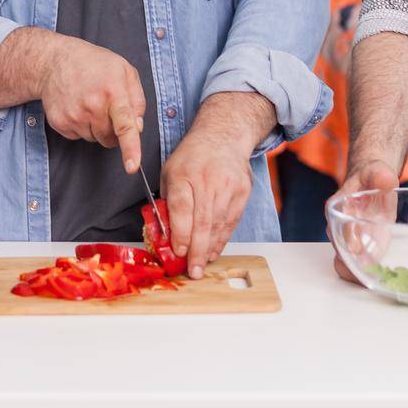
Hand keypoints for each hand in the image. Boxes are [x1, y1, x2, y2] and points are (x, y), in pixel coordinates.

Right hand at [38, 35, 145, 173]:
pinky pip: (78, 137)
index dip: (130, 148)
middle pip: (110, 139)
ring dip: (96, 127)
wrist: (54, 61)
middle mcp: (92, 105)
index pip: (125, 125)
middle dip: (112, 130)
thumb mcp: (125, 71)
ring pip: (94, 139)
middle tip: (105, 107)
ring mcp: (74, 115)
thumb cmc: (94, 64)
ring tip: (88, 102)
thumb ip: (138, 99)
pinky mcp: (60, 123)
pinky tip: (76, 106)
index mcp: (113, 91)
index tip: (132, 167)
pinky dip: (80, 126)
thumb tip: (138, 127)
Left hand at [161, 126, 253, 278]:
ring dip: (210, 248)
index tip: (179, 251)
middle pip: (202, 221)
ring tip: (202, 265)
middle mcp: (207, 180)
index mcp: (184, 174)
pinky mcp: (242, 191)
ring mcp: (228, 186)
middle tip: (193, 271)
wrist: (223, 136)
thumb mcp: (169, 172)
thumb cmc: (191, 157)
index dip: (181, 233)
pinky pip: (231, 221)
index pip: (182, 208)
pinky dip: (223, 239)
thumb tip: (164, 233)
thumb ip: (167, 201)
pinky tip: (214, 250)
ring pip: (218, 224)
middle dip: (197, 250)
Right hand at [328, 160, 399, 283]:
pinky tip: (377, 279)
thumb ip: (380, 176)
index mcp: (338, 205)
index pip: (336, 222)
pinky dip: (364, 274)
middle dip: (348, 263)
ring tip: (369, 282)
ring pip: (343, 261)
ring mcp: (349, 238)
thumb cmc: (371, 177)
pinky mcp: (361, 247)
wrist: (371, 181)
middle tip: (363, 274)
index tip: (355, 247)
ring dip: (354, 273)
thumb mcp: (377, 172)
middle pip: (337, 248)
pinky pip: (357, 264)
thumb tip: (386, 180)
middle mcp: (339, 225)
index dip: (346, 236)